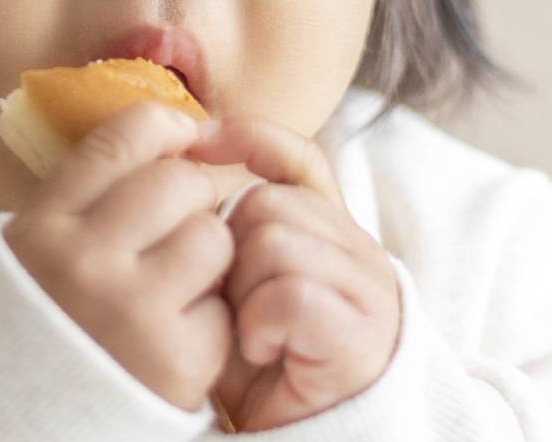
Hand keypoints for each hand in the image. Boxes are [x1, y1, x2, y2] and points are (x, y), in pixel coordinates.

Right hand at [4, 102, 234, 411]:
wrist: (11, 418)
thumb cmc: (34, 325)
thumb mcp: (29, 251)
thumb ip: (80, 199)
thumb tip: (163, 134)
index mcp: (42, 228)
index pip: (119, 141)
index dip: (164, 125)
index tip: (181, 134)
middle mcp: (83, 261)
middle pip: (179, 182)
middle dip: (190, 197)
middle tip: (176, 225)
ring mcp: (131, 311)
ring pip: (212, 236)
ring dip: (206, 254)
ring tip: (176, 282)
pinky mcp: (176, 361)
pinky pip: (222, 306)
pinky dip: (208, 318)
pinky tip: (175, 333)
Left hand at [185, 117, 400, 430]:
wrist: (301, 434)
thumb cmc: (257, 358)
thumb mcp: (234, 285)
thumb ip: (227, 234)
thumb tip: (184, 166)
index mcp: (328, 230)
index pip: (300, 158)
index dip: (253, 138)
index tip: (201, 141)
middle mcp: (356, 249)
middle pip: (269, 203)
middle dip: (232, 250)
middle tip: (233, 302)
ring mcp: (366, 289)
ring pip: (276, 243)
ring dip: (245, 291)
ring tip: (248, 329)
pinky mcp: (363, 332)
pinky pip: (291, 293)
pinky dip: (262, 324)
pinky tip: (262, 349)